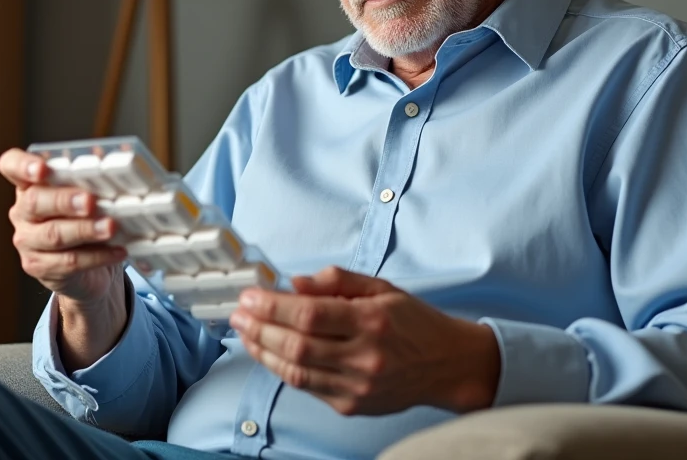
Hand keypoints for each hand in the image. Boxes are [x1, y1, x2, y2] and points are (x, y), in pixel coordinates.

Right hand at [1, 149, 126, 303]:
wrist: (86, 267)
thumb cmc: (85, 218)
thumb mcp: (88, 193)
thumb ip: (95, 174)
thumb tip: (122, 152)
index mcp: (29, 184)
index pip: (12, 166)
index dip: (22, 165)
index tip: (42, 169)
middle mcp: (22, 211)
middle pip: (35, 202)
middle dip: (64, 200)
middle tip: (90, 201)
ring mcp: (27, 241)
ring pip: (54, 234)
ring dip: (85, 229)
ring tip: (111, 227)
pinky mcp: (39, 266)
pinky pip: (69, 262)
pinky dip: (97, 256)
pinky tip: (117, 250)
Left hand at [229, 266, 500, 415]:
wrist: (448, 365)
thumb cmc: (413, 322)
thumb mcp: (381, 288)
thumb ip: (337, 281)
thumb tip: (293, 284)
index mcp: (372, 321)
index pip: (310, 314)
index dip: (272, 306)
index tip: (249, 296)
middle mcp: (365, 357)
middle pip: (297, 345)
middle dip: (260, 328)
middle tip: (238, 314)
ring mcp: (358, 386)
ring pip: (296, 372)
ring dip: (263, 352)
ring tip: (246, 334)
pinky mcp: (352, 405)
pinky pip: (308, 388)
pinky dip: (282, 370)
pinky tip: (269, 353)